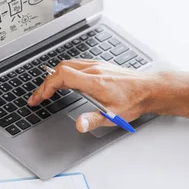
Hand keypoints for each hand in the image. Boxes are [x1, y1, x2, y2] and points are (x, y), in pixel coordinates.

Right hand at [28, 60, 155, 132]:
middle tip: (39, 97)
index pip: (62, 76)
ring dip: (54, 76)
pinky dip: (65, 72)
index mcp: (94, 80)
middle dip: (46, 83)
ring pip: (68, 64)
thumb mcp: (114, 115)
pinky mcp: (101, 65)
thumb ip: (93, 120)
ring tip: (48, 91)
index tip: (40, 98)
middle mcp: (94, 69)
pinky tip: (65, 82)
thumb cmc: (134, 101)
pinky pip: (77, 64)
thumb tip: (78, 125)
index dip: (46, 86)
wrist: (150, 89)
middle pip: (60, 69)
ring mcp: (98, 65)